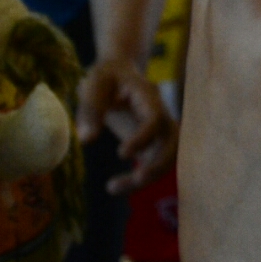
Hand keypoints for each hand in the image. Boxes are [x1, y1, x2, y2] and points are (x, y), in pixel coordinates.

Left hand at [76, 56, 175, 194]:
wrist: (120, 73)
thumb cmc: (106, 76)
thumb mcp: (94, 84)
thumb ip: (90, 110)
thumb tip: (86, 140)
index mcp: (148, 97)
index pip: (155, 119)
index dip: (143, 138)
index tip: (121, 154)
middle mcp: (161, 116)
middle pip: (174, 143)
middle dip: (160, 164)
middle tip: (137, 178)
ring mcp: (160, 132)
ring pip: (167, 159)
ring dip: (147, 177)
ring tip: (113, 188)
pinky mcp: (153, 145)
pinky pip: (153, 166)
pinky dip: (137, 180)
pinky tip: (113, 187)